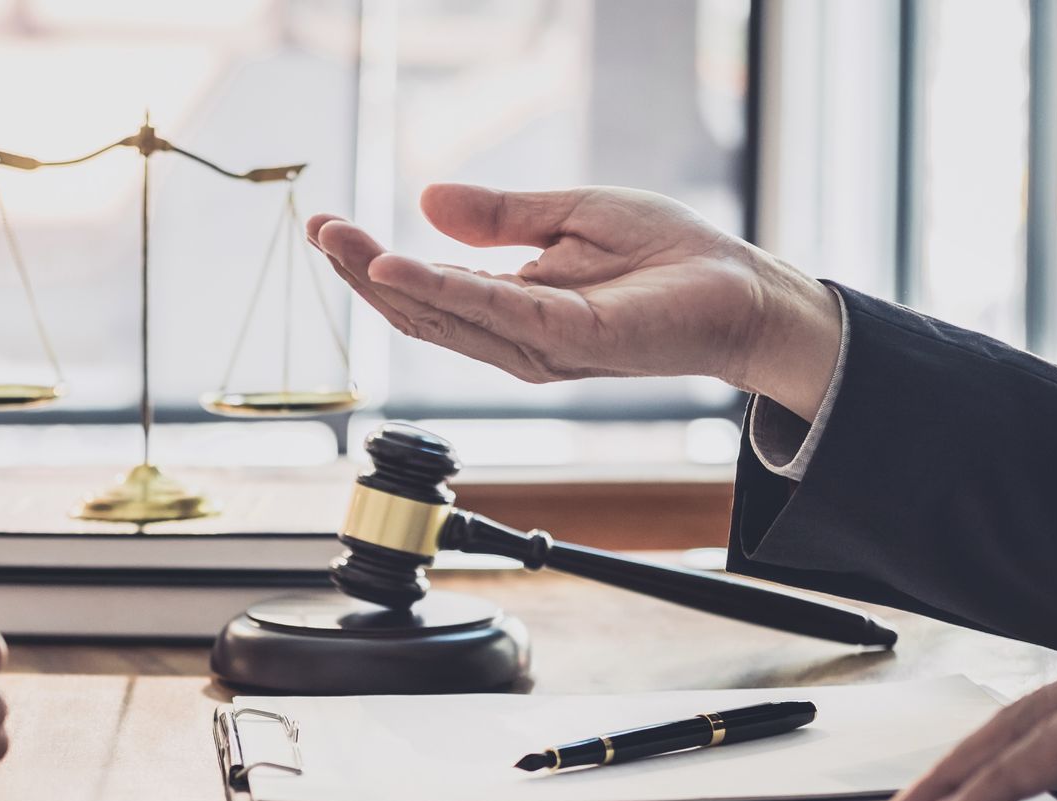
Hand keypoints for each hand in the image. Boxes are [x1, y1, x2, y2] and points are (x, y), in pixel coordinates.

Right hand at [309, 183, 842, 419]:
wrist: (740, 289)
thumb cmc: (668, 256)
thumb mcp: (569, 216)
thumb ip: (501, 216)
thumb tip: (428, 199)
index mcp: (512, 305)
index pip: (427, 286)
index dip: (374, 258)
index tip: (327, 225)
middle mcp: (514, 336)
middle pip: (420, 310)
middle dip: (362, 271)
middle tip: (316, 229)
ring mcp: (537, 346)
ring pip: (442, 318)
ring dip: (385, 280)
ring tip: (340, 242)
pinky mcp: (568, 342)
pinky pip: (492, 313)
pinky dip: (442, 290)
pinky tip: (398, 267)